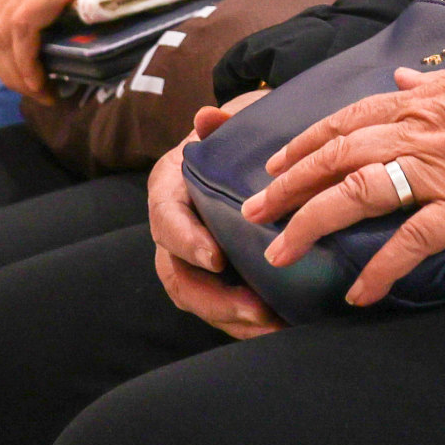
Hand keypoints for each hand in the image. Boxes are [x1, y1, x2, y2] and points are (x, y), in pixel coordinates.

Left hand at [0, 0, 153, 98]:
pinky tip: (42, 79)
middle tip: (30, 85)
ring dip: (14, 68)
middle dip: (5, 60)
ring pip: (2, 27)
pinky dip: (25, 61)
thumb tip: (81, 0)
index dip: (0, 29)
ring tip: (38, 89)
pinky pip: (23, 27)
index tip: (23, 55)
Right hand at [150, 142, 280, 338]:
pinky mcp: (214, 277)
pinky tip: (278, 327)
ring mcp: (191, 258)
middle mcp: (173, 228)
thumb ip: (222, 123)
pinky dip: (244, 323)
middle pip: (176, 274)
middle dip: (213, 298)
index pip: (166, 219)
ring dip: (232, 318)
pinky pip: (221, 308)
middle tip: (255, 308)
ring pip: (197, 299)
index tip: (215, 257)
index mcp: (170, 188)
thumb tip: (209, 117)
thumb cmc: (235, 137)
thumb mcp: (232, 123)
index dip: (186, 241)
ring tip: (271, 324)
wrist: (242, 151)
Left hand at [240, 45, 444, 307]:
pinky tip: (360, 293)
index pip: (349, 118)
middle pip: (336, 156)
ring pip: (356, 193)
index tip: (278, 162)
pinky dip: (382, 268)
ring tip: (282, 251)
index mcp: (426, 99)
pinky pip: (412, 241)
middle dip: (288, 185)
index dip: (307, 143)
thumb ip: (440, 79)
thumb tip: (406, 77)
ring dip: (312, 222)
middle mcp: (420, 132)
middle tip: (254, 210)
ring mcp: (440, 171)